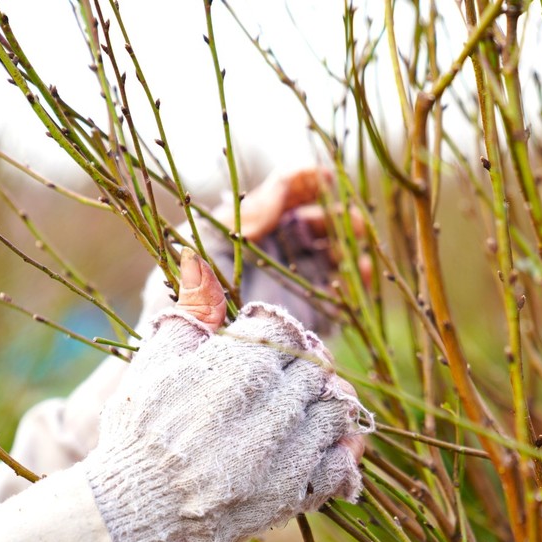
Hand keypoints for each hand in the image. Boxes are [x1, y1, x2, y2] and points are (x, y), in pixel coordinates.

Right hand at [88, 250, 369, 541]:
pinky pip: (339, 464)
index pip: (282, 331)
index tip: (265, 340)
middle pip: (314, 368)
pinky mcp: (291, 496)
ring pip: (334, 411)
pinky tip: (323, 443)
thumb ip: (186, 320)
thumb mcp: (150, 367)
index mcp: (235, 370)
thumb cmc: (137, 435)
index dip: (276, 331)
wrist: (134, 511)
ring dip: (324, 403)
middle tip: (286, 374)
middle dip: (302, 365)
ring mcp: (284, 457)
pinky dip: (340, 450)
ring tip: (302, 406)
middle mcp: (268, 411)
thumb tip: (200, 270)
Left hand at [139, 167, 369, 333]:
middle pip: (313, 221)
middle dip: (334, 214)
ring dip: (349, 243)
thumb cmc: (177, 301)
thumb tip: (276, 193)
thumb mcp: (202, 252)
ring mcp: (291, 283)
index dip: (305, 182)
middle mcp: (272, 251)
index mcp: (246, 228)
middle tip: (350, 217)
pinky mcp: (306, 316)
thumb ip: (242, 220)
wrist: (183, 363)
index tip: (326, 178)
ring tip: (361, 239)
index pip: (281, 195)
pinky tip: (364, 274)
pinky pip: (338, 294)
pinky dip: (355, 281)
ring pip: (330, 253)